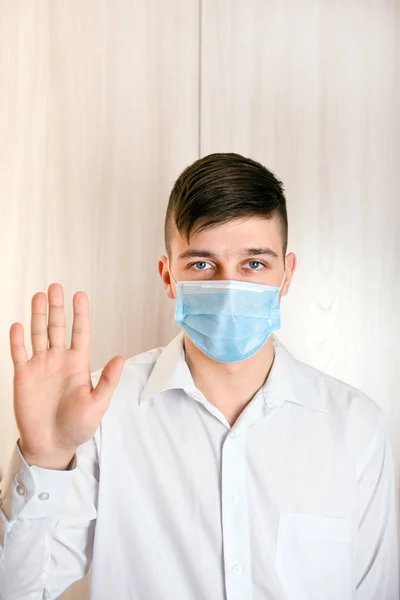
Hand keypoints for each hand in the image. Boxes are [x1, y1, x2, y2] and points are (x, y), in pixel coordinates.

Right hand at [9, 283, 123, 468]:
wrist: (53, 445)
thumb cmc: (78, 427)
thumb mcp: (98, 404)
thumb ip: (107, 380)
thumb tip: (120, 358)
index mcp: (78, 363)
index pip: (80, 332)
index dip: (80, 313)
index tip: (80, 294)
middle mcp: (59, 360)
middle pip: (57, 327)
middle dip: (57, 307)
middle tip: (55, 287)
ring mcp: (40, 366)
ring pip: (38, 334)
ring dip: (37, 316)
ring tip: (38, 296)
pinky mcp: (23, 376)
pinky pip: (19, 353)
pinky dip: (17, 340)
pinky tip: (18, 325)